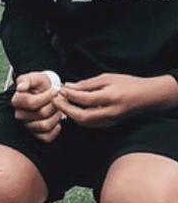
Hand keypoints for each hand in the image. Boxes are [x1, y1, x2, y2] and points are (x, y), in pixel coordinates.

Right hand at [11, 72, 61, 142]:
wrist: (48, 92)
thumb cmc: (41, 84)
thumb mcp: (34, 77)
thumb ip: (26, 80)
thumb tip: (20, 88)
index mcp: (16, 101)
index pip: (32, 103)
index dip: (47, 97)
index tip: (55, 91)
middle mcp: (19, 115)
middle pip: (41, 114)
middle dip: (54, 106)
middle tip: (57, 100)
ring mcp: (27, 125)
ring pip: (45, 126)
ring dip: (56, 116)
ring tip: (57, 109)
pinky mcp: (36, 134)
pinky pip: (47, 137)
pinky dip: (56, 129)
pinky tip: (57, 120)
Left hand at [55, 73, 177, 128]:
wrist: (147, 96)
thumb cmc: (127, 84)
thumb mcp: (107, 78)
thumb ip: (87, 84)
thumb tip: (68, 86)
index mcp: (111, 98)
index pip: (84, 99)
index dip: (69, 95)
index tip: (59, 89)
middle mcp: (111, 113)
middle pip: (83, 117)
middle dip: (66, 109)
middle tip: (55, 99)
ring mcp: (111, 121)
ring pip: (85, 123)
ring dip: (70, 114)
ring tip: (61, 103)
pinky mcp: (110, 124)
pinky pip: (90, 124)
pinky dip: (78, 117)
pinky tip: (72, 108)